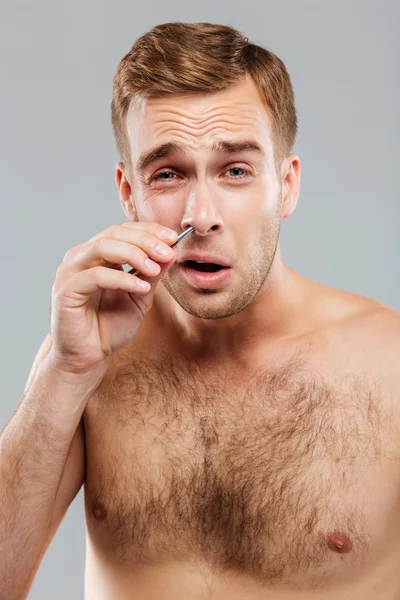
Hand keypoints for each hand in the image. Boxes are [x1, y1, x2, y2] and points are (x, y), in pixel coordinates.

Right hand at [47, 221, 177, 375]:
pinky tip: (141, 287)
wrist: (90, 357)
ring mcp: (70, 271)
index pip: (123, 231)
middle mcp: (81, 257)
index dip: (149, 231)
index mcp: (97, 255)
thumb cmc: (110, 326)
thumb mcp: (140, 297)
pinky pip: (96, 276)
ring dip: (133, 254)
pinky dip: (121, 278)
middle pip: (114, 234)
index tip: (174, 238)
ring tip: (155, 269)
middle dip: (145, 241)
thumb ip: (152, 274)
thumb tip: (171, 251)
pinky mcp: (66, 289)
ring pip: (102, 248)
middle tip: (168, 252)